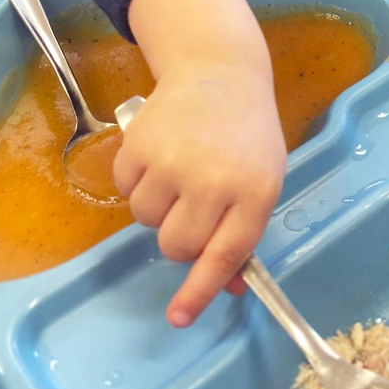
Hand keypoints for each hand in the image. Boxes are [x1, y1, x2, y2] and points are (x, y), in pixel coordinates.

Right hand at [113, 64, 285, 327]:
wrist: (219, 71)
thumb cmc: (247, 133)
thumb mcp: (263, 179)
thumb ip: (244, 232)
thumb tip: (225, 288)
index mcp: (255, 191)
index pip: (225, 255)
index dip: (201, 291)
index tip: (178, 318)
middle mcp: (213, 180)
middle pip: (178, 246)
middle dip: (181, 239)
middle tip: (194, 207)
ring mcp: (172, 162)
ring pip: (147, 222)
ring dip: (160, 208)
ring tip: (181, 170)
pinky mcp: (137, 145)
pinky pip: (126, 191)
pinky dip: (139, 182)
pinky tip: (162, 154)